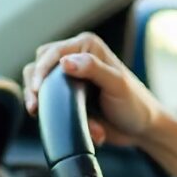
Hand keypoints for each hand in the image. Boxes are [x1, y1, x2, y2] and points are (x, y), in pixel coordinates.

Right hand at [21, 32, 162, 146]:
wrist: (141, 130)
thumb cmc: (136, 105)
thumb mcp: (117, 85)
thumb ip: (94, 70)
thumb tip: (65, 62)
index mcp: (88, 47)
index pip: (53, 52)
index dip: (41, 69)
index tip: (36, 89)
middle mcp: (76, 58)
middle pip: (39, 65)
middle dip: (35, 86)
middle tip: (35, 107)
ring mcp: (70, 78)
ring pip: (40, 85)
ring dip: (46, 104)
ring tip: (49, 117)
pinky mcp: (67, 97)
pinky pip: (50, 104)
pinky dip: (55, 116)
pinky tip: (75, 126)